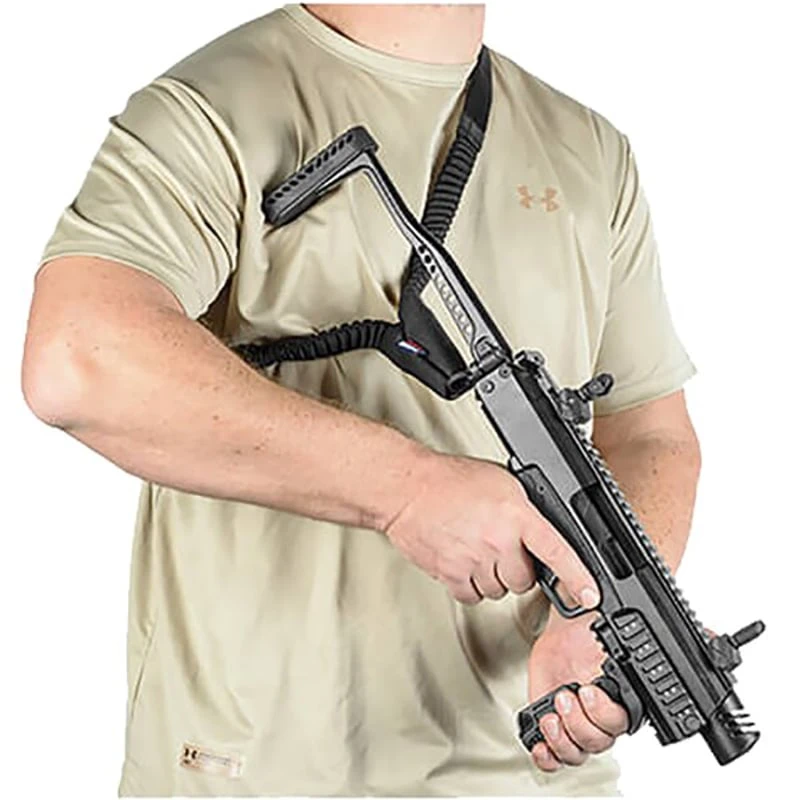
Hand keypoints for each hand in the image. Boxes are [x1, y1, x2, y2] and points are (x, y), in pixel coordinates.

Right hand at [384, 451, 598, 605]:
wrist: (407, 489)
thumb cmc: (450, 480)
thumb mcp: (503, 481)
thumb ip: (526, 509)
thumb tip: (545, 530)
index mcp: (515, 514)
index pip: (557, 551)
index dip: (578, 577)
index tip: (590, 596)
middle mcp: (497, 539)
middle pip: (525, 579)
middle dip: (518, 567)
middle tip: (503, 546)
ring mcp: (473, 560)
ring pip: (499, 590)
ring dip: (494, 576)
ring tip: (478, 548)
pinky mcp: (451, 575)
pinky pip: (474, 596)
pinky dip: (472, 585)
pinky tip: (465, 561)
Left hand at [527, 608, 628, 770]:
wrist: (566, 625)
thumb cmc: (591, 621)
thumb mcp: (607, 614)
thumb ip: (624, 613)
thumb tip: (649, 587)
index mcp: (624, 694)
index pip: (621, 721)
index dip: (603, 712)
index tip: (587, 689)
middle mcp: (604, 713)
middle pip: (599, 741)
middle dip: (579, 722)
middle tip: (564, 696)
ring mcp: (578, 720)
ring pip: (579, 752)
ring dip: (563, 740)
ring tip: (550, 717)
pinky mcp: (555, 721)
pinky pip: (556, 755)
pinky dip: (548, 756)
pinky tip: (539, 745)